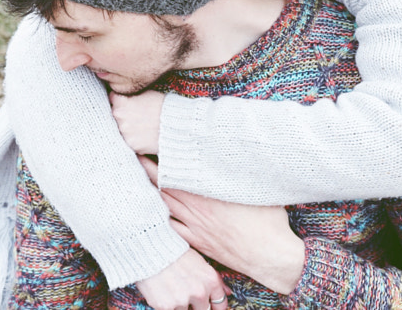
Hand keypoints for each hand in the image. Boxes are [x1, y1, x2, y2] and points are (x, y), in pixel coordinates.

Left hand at [109, 90, 163, 153]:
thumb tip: (125, 97)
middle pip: (117, 116)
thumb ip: (131, 96)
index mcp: (121, 104)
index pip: (113, 99)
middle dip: (124, 114)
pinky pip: (132, 141)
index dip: (121, 99)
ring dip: (130, 127)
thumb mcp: (146, 94)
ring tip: (144, 124)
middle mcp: (120, 120)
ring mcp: (126, 134)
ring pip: (123, 129)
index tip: (126, 101)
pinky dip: (137, 138)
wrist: (177, 124)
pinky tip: (147, 134)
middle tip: (138, 114)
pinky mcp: (133, 146)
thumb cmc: (163, 105)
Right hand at [134, 248, 229, 309]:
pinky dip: (165, 304)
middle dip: (196, 305)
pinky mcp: (165, 306)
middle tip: (184, 292)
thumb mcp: (199, 261)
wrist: (149, 248)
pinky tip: (162, 290)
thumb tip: (228, 293)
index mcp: (210, 280)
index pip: (220, 304)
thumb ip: (215, 280)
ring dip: (179, 303)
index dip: (215, 307)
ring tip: (171, 287)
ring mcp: (182, 300)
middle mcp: (199, 292)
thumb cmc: (174, 252)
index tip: (210, 306)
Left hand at [140, 156, 305, 295]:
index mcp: (208, 191)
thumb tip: (239, 149)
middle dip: (146, 173)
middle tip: (131, 159)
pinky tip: (152, 216)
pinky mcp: (199, 243)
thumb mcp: (255, 186)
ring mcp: (196, 227)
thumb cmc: (269, 219)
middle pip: (163, 187)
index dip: (158, 160)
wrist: (270, 255)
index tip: (145, 147)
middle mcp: (197, 208)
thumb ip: (240, 170)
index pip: (175, 171)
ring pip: (165, 208)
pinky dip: (161, 222)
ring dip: (150, 196)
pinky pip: (173, 230)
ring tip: (134, 183)